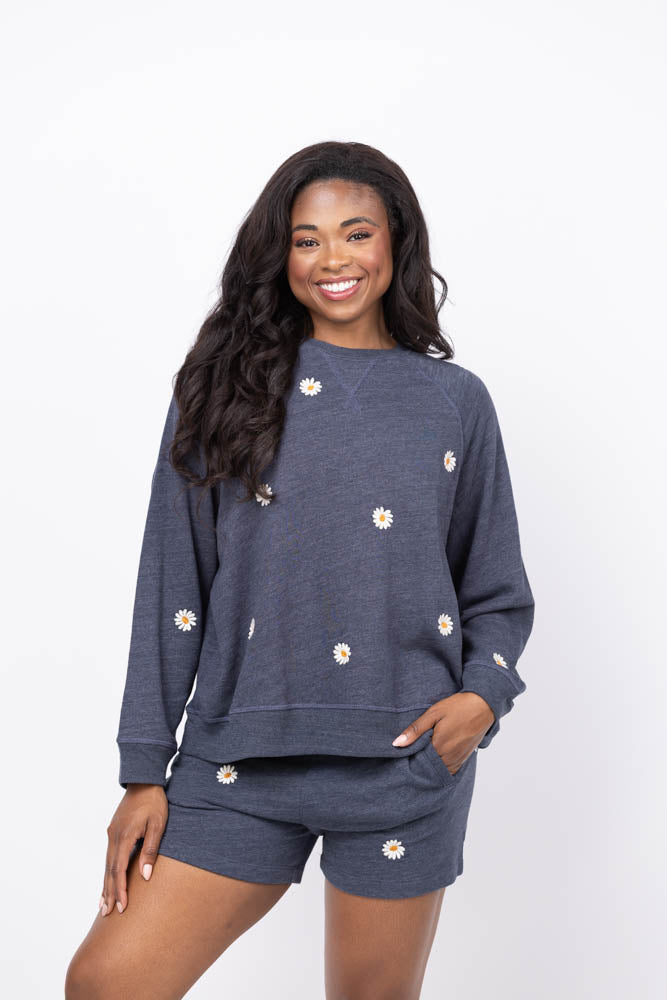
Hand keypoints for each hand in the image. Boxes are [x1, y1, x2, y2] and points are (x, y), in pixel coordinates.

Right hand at [100, 784, 167, 915]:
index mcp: (124, 837)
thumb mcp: (158, 825)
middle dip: (110, 893)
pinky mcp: (113, 831)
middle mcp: (113, 837)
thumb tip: (145, 876)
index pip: (119, 870)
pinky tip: (107, 881)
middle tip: (109, 914)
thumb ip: (150, 850)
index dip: (120, 890)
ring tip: (103, 906)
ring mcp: (111, 834)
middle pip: (109, 871)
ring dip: (106, 885)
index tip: (122, 907)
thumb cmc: (154, 802)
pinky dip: (107, 872)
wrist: (143, 781)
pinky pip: (108, 857)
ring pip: (106, 865)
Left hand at [391, 692, 494, 773]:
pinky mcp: (464, 760)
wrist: (483, 706)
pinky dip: (442, 763)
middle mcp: (449, 758)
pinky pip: (449, 769)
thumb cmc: (458, 707)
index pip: (417, 759)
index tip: (409, 746)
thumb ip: (415, 730)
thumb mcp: (433, 713)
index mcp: (439, 747)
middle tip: (418, 746)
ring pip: (438, 769)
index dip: (411, 753)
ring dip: (432, 762)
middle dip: (421, 759)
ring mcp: (458, 760)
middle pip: (428, 766)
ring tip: (429, 747)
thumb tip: (396, 744)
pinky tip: (439, 752)